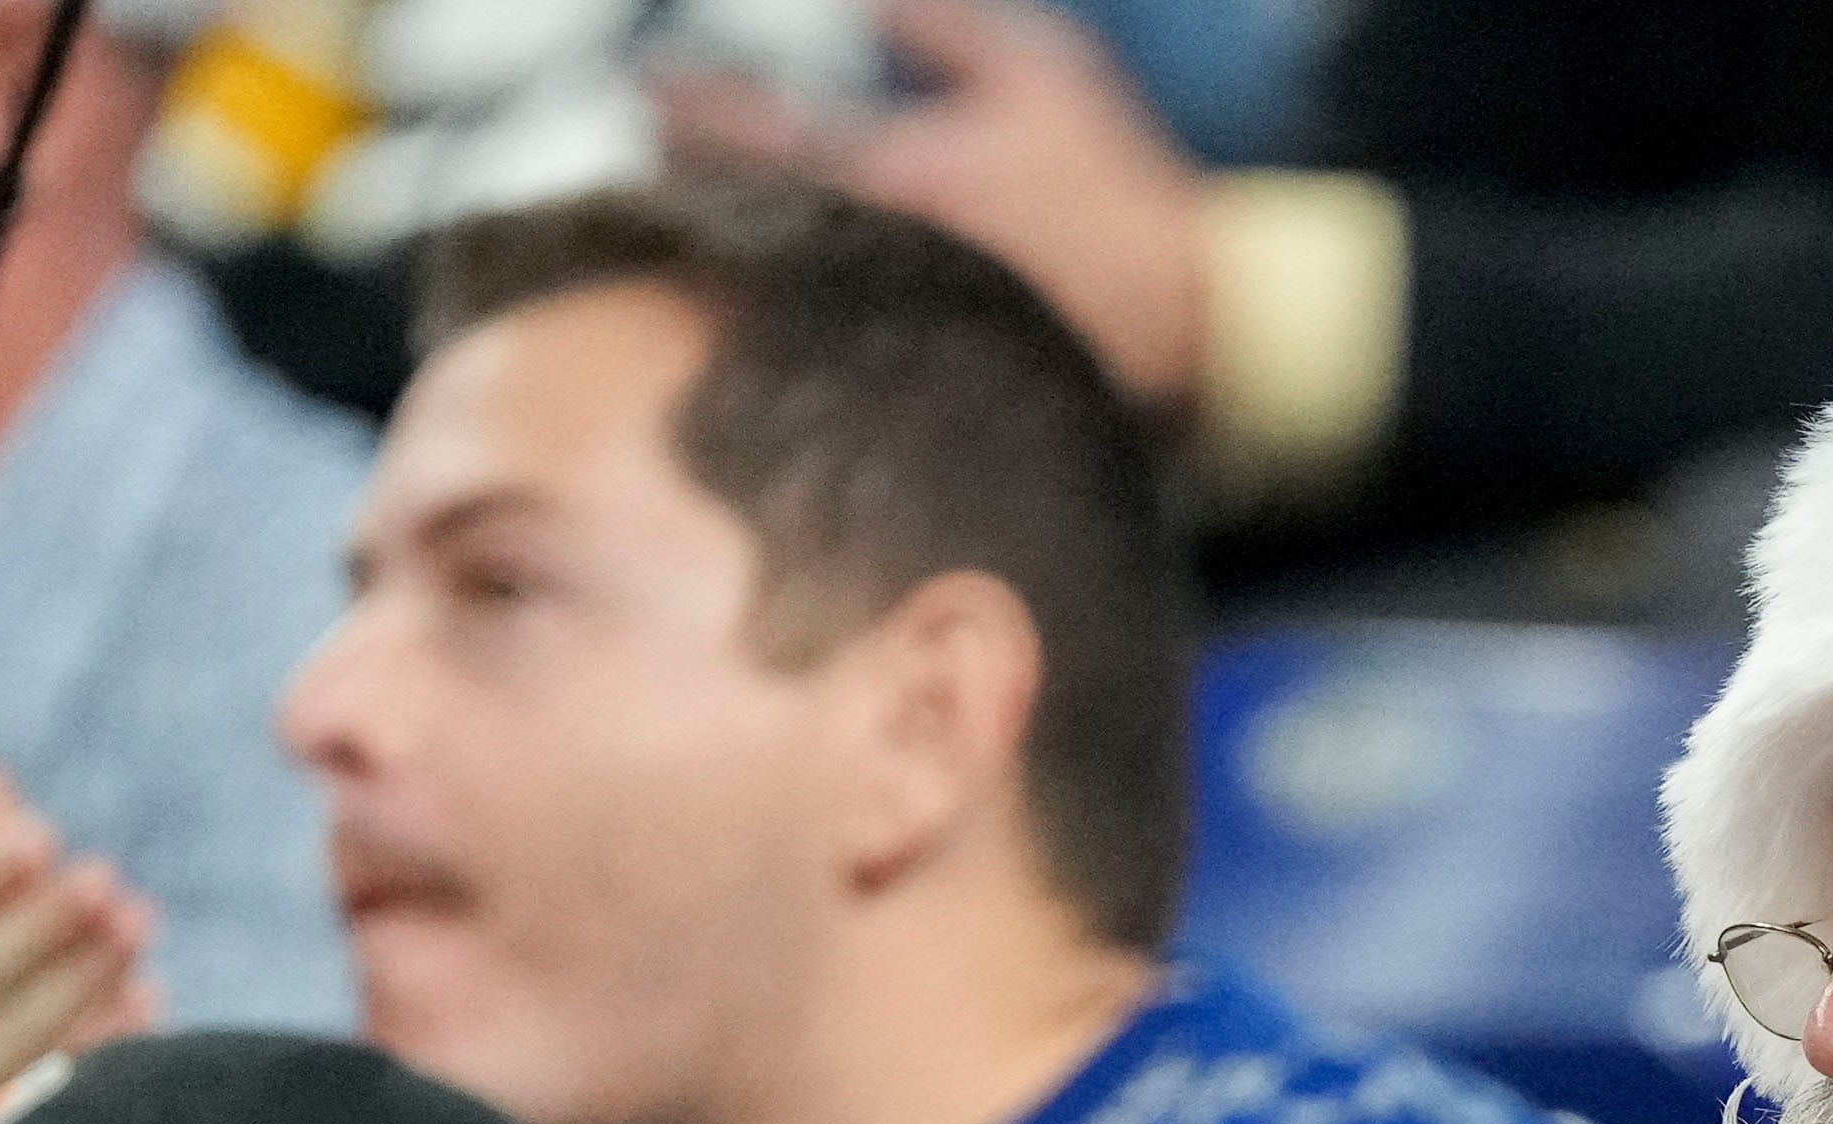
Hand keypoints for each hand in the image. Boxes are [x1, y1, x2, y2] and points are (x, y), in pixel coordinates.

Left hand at [661, 0, 1207, 405]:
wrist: (1186, 320)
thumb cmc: (1112, 185)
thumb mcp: (1038, 67)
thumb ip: (935, 23)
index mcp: (894, 178)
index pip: (756, 136)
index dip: (690, 105)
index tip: (646, 83)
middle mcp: (871, 263)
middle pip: (738, 223)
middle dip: (686, 178)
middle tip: (652, 147)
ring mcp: (884, 330)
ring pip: (765, 289)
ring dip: (722, 246)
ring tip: (689, 213)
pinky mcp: (908, 379)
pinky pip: (817, 342)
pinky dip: (779, 309)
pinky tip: (761, 292)